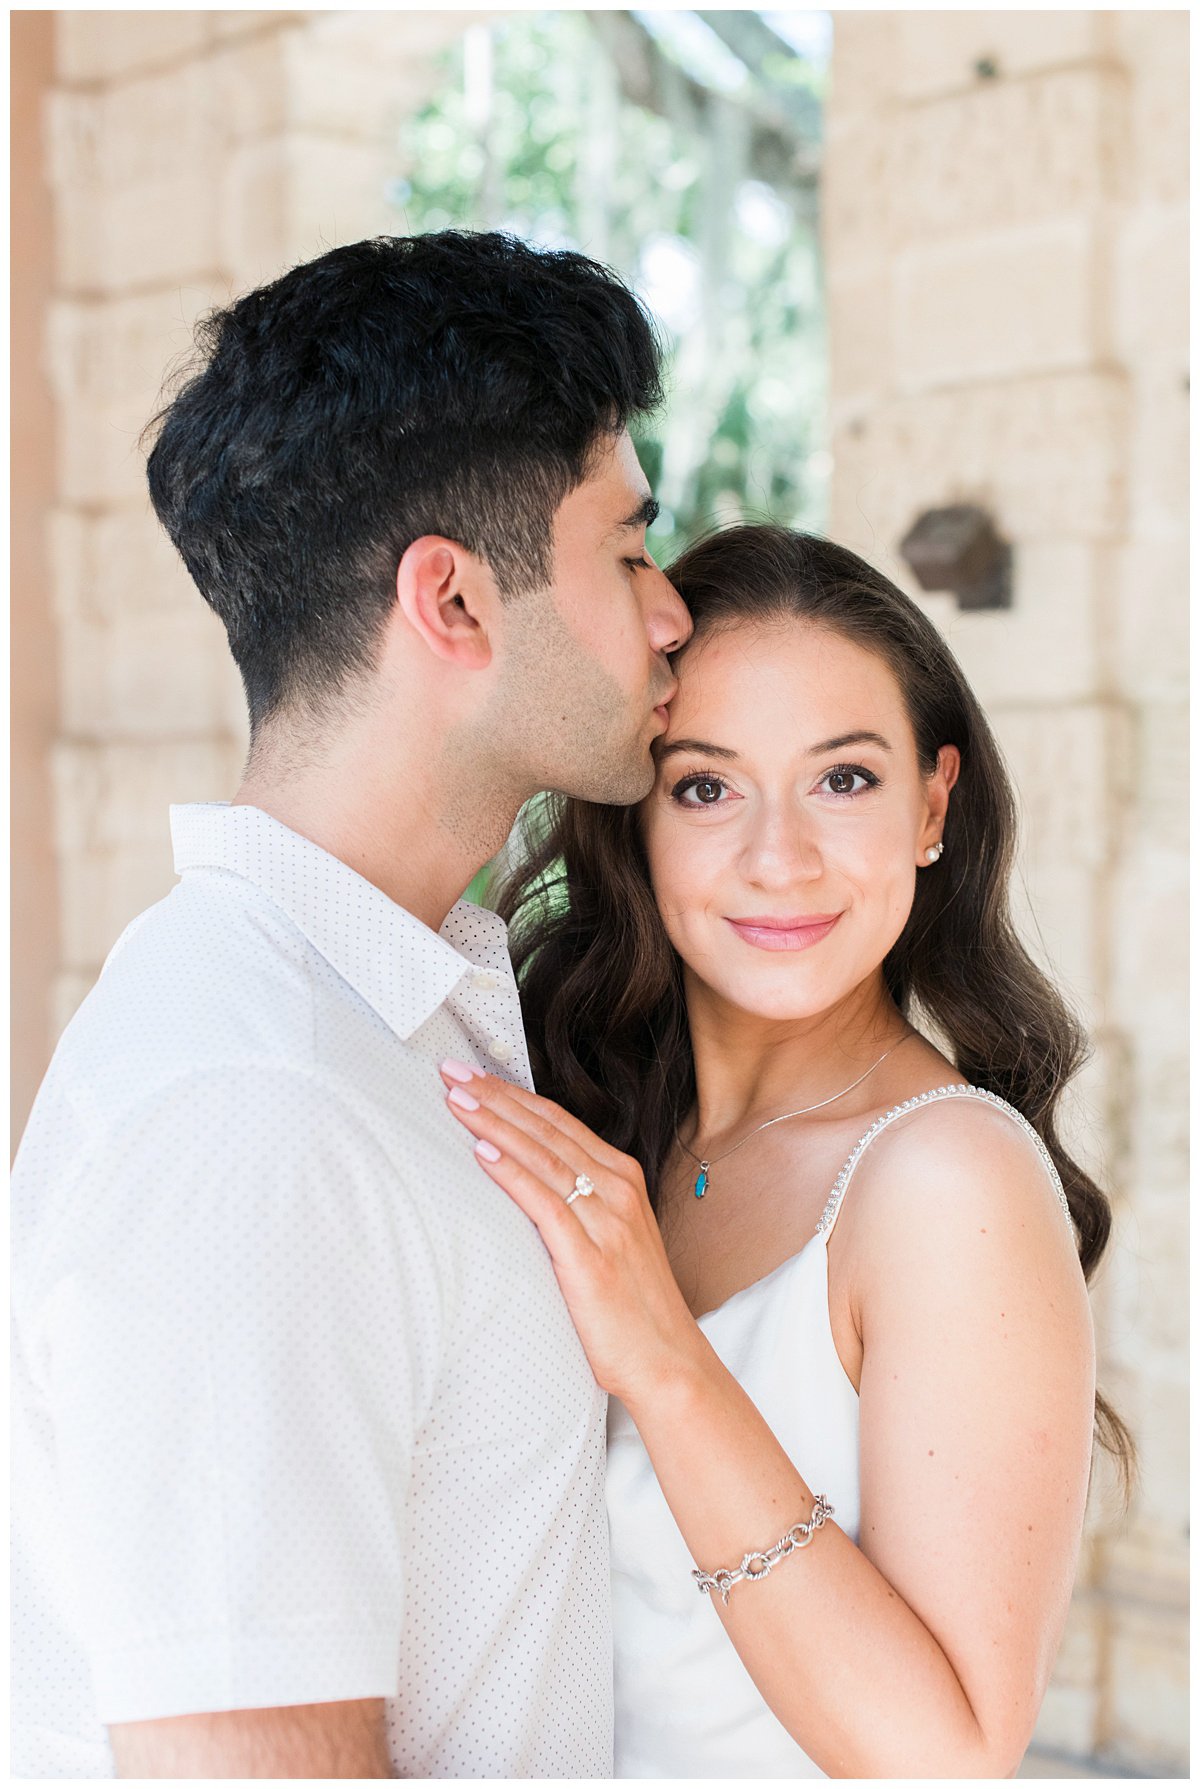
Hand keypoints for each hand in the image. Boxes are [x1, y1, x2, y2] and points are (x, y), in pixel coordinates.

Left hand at [438, 1061, 704, 1406]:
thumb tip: (522, 1181)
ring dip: (495, 1123)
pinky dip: (511, 1172)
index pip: (559, 1123)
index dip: (514, 1095)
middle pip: (547, 1130)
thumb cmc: (631, 1307)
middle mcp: (617, 1190)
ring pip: (543, 1157)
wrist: (668, 1362)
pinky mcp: (590, 1257)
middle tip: (452, 1071)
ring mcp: (607, 1221)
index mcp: (622, 1179)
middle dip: (496, 1097)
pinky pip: (544, 1203)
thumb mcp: (608, 1240)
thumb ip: (576, 1205)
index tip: (473, 1074)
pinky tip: (482, 1151)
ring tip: (456, 1099)